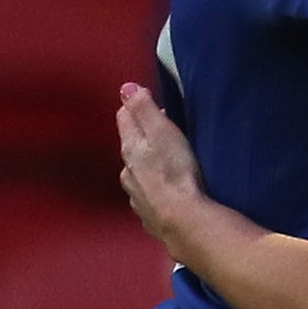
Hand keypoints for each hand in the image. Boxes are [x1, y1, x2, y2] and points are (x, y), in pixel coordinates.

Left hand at [117, 82, 203, 260]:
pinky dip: (156, 189)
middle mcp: (128, 173)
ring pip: (138, 173)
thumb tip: (125, 87)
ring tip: (167, 162)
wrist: (183, 221)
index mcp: (130, 149)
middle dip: (143, 135)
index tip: (151, 100)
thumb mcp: (161, 131)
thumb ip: (143, 108)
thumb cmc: (175, 172)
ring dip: (148, 164)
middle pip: (130, 146)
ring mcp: (137, 196)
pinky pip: (149, 196)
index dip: (136, 105)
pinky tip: (168, 191)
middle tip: (163, 129)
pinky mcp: (149, 215)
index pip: (124, 118)